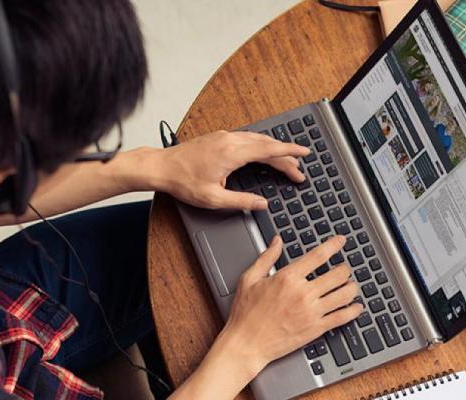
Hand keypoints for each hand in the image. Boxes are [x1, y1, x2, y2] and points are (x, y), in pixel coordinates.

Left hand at [156, 130, 309, 209]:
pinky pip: (247, 138)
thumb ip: (241, 201)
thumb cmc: (182, 182)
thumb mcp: (214, 199)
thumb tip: (262, 204)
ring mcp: (224, 136)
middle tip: (298, 171)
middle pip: (266, 145)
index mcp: (232, 153)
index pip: (268, 150)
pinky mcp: (219, 137)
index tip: (304, 153)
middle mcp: (230, 140)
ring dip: (273, 150)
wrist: (161, 167)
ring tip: (286, 163)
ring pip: (257, 139)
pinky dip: (261, 145)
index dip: (289, 152)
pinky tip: (264, 152)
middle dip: (285, 157)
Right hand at [223, 235, 362, 374]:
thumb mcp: (249, 279)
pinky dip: (353, 310)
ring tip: (351, 285)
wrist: (246, 344)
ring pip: (344, 294)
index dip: (333, 245)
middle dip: (344, 269)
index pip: (318, 256)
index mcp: (288, 278)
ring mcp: (312, 312)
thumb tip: (277, 241)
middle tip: (344, 268)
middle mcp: (303, 293)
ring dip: (352, 287)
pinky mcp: (316, 329)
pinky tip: (356, 307)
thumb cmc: (245, 314)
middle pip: (337, 274)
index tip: (340, 241)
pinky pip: (342, 317)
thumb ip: (266, 258)